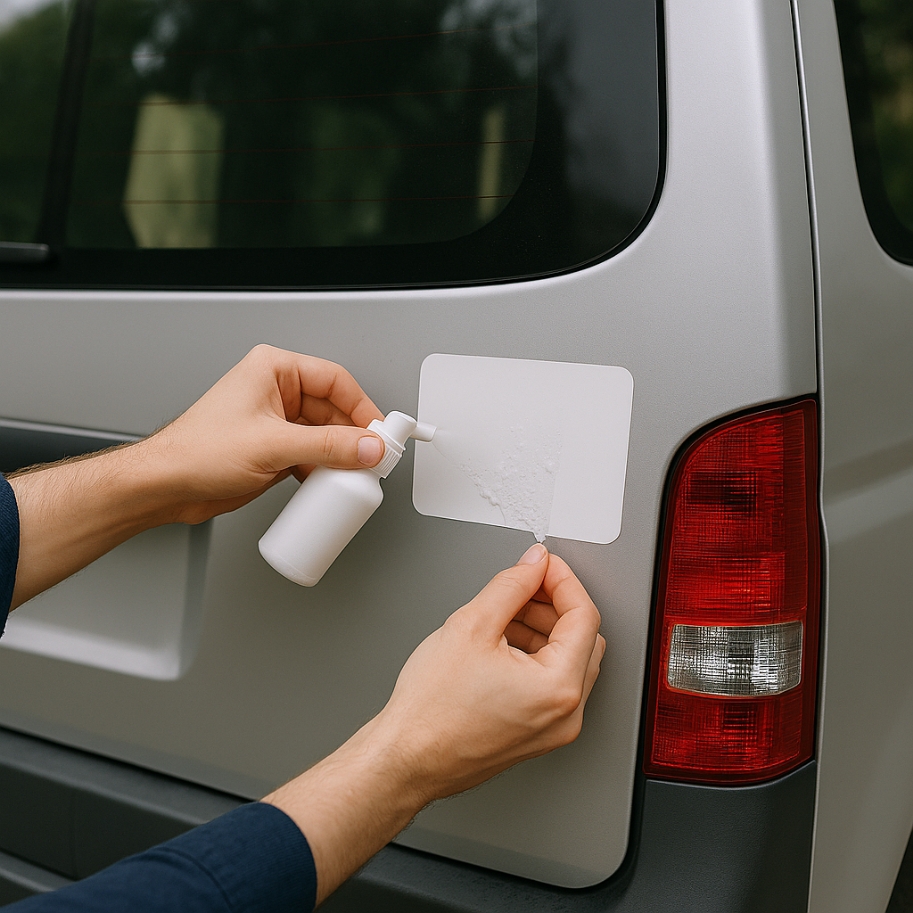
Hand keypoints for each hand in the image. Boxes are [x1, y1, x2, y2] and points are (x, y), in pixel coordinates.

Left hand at [140, 344, 384, 523]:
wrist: (165, 487)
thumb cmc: (195, 451)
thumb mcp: (271, 446)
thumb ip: (326, 446)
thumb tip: (366, 447)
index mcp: (272, 370)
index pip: (335, 380)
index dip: (362, 406)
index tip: (380, 432)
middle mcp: (275, 392)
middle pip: (334, 409)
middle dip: (353, 436)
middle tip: (373, 458)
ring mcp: (275, 422)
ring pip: (325, 434)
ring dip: (340, 455)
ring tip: (353, 472)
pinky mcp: (273, 449)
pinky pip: (312, 454)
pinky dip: (324, 468)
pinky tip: (329, 482)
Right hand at [375, 542, 605, 797]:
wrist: (406, 758)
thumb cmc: (431, 710)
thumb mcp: (472, 625)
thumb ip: (511, 586)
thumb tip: (533, 565)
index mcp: (559, 687)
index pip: (584, 617)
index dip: (562, 581)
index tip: (543, 565)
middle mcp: (566, 714)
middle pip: (583, 639)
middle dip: (555, 604)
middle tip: (525, 583)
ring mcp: (554, 728)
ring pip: (569, 660)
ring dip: (545, 628)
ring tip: (507, 612)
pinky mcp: (537, 734)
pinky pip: (553, 684)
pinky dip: (537, 654)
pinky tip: (505, 641)